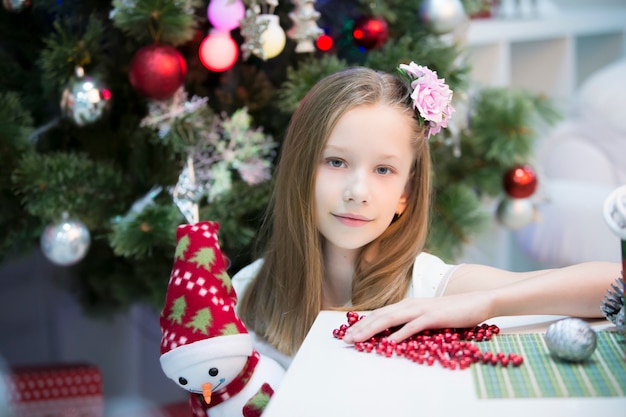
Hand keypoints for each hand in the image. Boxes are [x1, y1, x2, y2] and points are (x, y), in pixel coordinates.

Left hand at [342, 291, 493, 343]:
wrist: (479, 301)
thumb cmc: (454, 311)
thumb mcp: (428, 316)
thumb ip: (412, 322)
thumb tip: (396, 334)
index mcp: (408, 304)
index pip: (380, 314)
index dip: (363, 324)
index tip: (349, 334)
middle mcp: (411, 304)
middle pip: (380, 316)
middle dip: (361, 328)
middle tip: (346, 339)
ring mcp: (422, 309)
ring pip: (391, 319)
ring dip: (373, 330)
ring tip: (359, 340)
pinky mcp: (434, 316)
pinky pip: (413, 326)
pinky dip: (400, 333)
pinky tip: (389, 342)